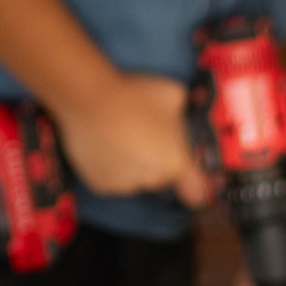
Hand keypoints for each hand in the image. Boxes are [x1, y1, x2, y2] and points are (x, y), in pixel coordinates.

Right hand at [56, 71, 209, 207]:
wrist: (90, 99)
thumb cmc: (134, 95)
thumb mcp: (174, 94)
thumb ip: (182, 114)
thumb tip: (180, 114)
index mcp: (176, 162)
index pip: (196, 190)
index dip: (192, 184)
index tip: (188, 179)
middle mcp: (153, 180)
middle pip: (161, 178)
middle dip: (155, 162)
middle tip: (143, 137)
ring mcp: (126, 186)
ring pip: (135, 180)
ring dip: (132, 165)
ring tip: (120, 137)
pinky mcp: (101, 186)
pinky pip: (111, 180)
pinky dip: (110, 168)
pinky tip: (106, 145)